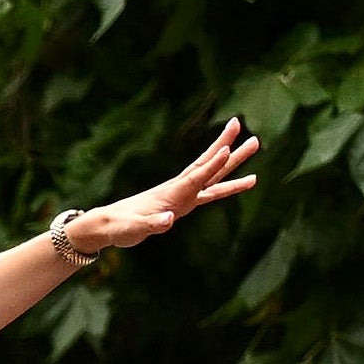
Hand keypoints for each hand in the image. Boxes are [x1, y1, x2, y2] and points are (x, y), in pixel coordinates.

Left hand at [66, 119, 259, 255]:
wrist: (108, 224)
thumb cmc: (119, 227)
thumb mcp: (133, 230)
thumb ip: (150, 225)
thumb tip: (168, 220)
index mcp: (170, 194)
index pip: (195, 177)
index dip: (210, 166)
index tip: (226, 149)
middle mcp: (179, 189)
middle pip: (209, 165)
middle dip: (229, 149)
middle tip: (252, 134)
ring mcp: (182, 193)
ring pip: (213, 172)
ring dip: (234, 159)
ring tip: (255, 143)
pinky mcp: (183, 202)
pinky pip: (211, 190)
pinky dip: (228, 184)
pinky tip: (245, 181)